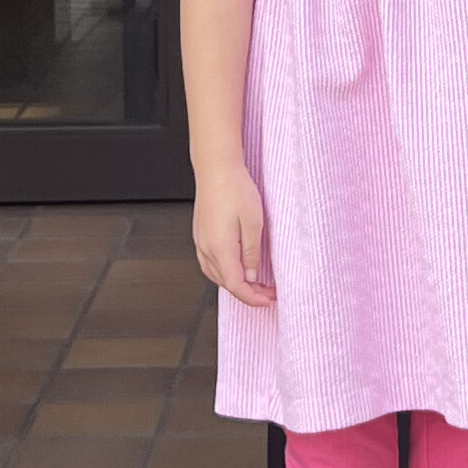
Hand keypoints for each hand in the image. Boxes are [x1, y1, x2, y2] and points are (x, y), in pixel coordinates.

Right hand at [194, 166, 270, 304]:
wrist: (215, 168)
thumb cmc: (234, 188)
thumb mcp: (254, 222)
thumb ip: (252, 253)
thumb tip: (252, 275)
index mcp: (220, 248)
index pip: (236, 285)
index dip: (252, 297)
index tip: (267, 299)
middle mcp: (206, 248)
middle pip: (225, 283)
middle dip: (247, 292)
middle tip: (267, 291)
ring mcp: (200, 242)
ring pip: (216, 275)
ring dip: (235, 283)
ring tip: (254, 283)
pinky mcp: (200, 235)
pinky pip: (209, 263)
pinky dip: (224, 272)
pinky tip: (235, 268)